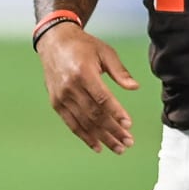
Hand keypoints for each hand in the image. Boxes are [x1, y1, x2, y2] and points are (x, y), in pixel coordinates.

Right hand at [35, 23, 138, 153]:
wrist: (53, 41)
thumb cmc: (82, 46)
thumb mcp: (104, 52)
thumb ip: (120, 71)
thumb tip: (134, 87)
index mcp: (83, 72)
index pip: (102, 98)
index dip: (116, 113)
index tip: (128, 125)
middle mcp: (70, 86)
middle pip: (94, 114)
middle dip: (112, 130)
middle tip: (128, 142)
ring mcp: (61, 96)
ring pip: (84, 122)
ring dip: (102, 137)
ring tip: (118, 148)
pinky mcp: (56, 102)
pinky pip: (71, 123)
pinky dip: (84, 136)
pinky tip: (97, 145)